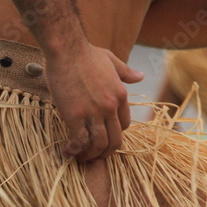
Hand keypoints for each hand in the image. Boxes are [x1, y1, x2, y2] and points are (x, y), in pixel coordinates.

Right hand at [45, 43, 142, 161]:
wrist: (66, 49)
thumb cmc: (85, 53)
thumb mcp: (111, 60)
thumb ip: (126, 72)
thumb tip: (140, 76)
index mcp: (120, 95)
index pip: (124, 124)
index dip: (114, 134)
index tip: (103, 137)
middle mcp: (110, 106)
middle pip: (114, 139)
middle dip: (105, 152)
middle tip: (95, 156)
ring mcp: (93, 112)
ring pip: (98, 144)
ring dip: (91, 155)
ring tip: (81, 158)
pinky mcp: (74, 115)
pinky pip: (79, 140)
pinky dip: (74, 149)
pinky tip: (67, 151)